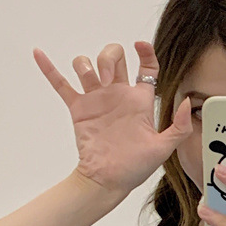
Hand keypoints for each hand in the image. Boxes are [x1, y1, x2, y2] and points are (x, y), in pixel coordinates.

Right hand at [33, 42, 191, 198]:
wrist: (108, 181)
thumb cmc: (135, 167)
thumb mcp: (164, 148)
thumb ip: (178, 126)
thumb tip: (186, 100)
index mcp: (139, 100)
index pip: (145, 66)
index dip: (145, 51)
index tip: (140, 44)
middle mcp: (117, 94)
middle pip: (113, 56)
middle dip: (110, 57)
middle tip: (110, 80)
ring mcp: (96, 99)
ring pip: (87, 64)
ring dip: (88, 64)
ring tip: (94, 82)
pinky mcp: (78, 109)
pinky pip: (61, 85)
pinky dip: (49, 69)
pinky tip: (39, 53)